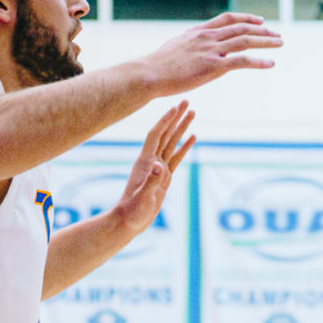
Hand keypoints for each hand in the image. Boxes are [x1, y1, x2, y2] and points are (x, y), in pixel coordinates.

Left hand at [110, 103, 194, 238]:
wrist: (129, 221)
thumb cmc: (133, 210)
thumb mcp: (143, 197)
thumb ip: (152, 181)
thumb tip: (159, 166)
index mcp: (146, 161)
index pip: (156, 135)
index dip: (165, 120)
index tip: (175, 107)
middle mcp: (152, 160)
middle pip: (166, 133)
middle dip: (176, 117)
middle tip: (187, 101)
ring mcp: (159, 167)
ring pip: (172, 142)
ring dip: (182, 127)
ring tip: (193, 113)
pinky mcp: (165, 176)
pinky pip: (176, 157)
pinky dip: (184, 146)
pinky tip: (193, 137)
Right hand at [139, 13, 280, 97]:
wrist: (149, 74)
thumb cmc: (156, 67)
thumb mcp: (174, 49)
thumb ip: (188, 46)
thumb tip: (190, 50)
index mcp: (199, 32)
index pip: (228, 19)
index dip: (247, 18)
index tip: (260, 20)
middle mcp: (208, 37)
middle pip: (242, 27)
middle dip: (262, 30)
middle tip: (277, 34)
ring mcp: (211, 50)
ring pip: (246, 40)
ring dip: (266, 41)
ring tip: (280, 43)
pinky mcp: (213, 66)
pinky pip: (242, 61)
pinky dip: (259, 61)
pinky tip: (271, 63)